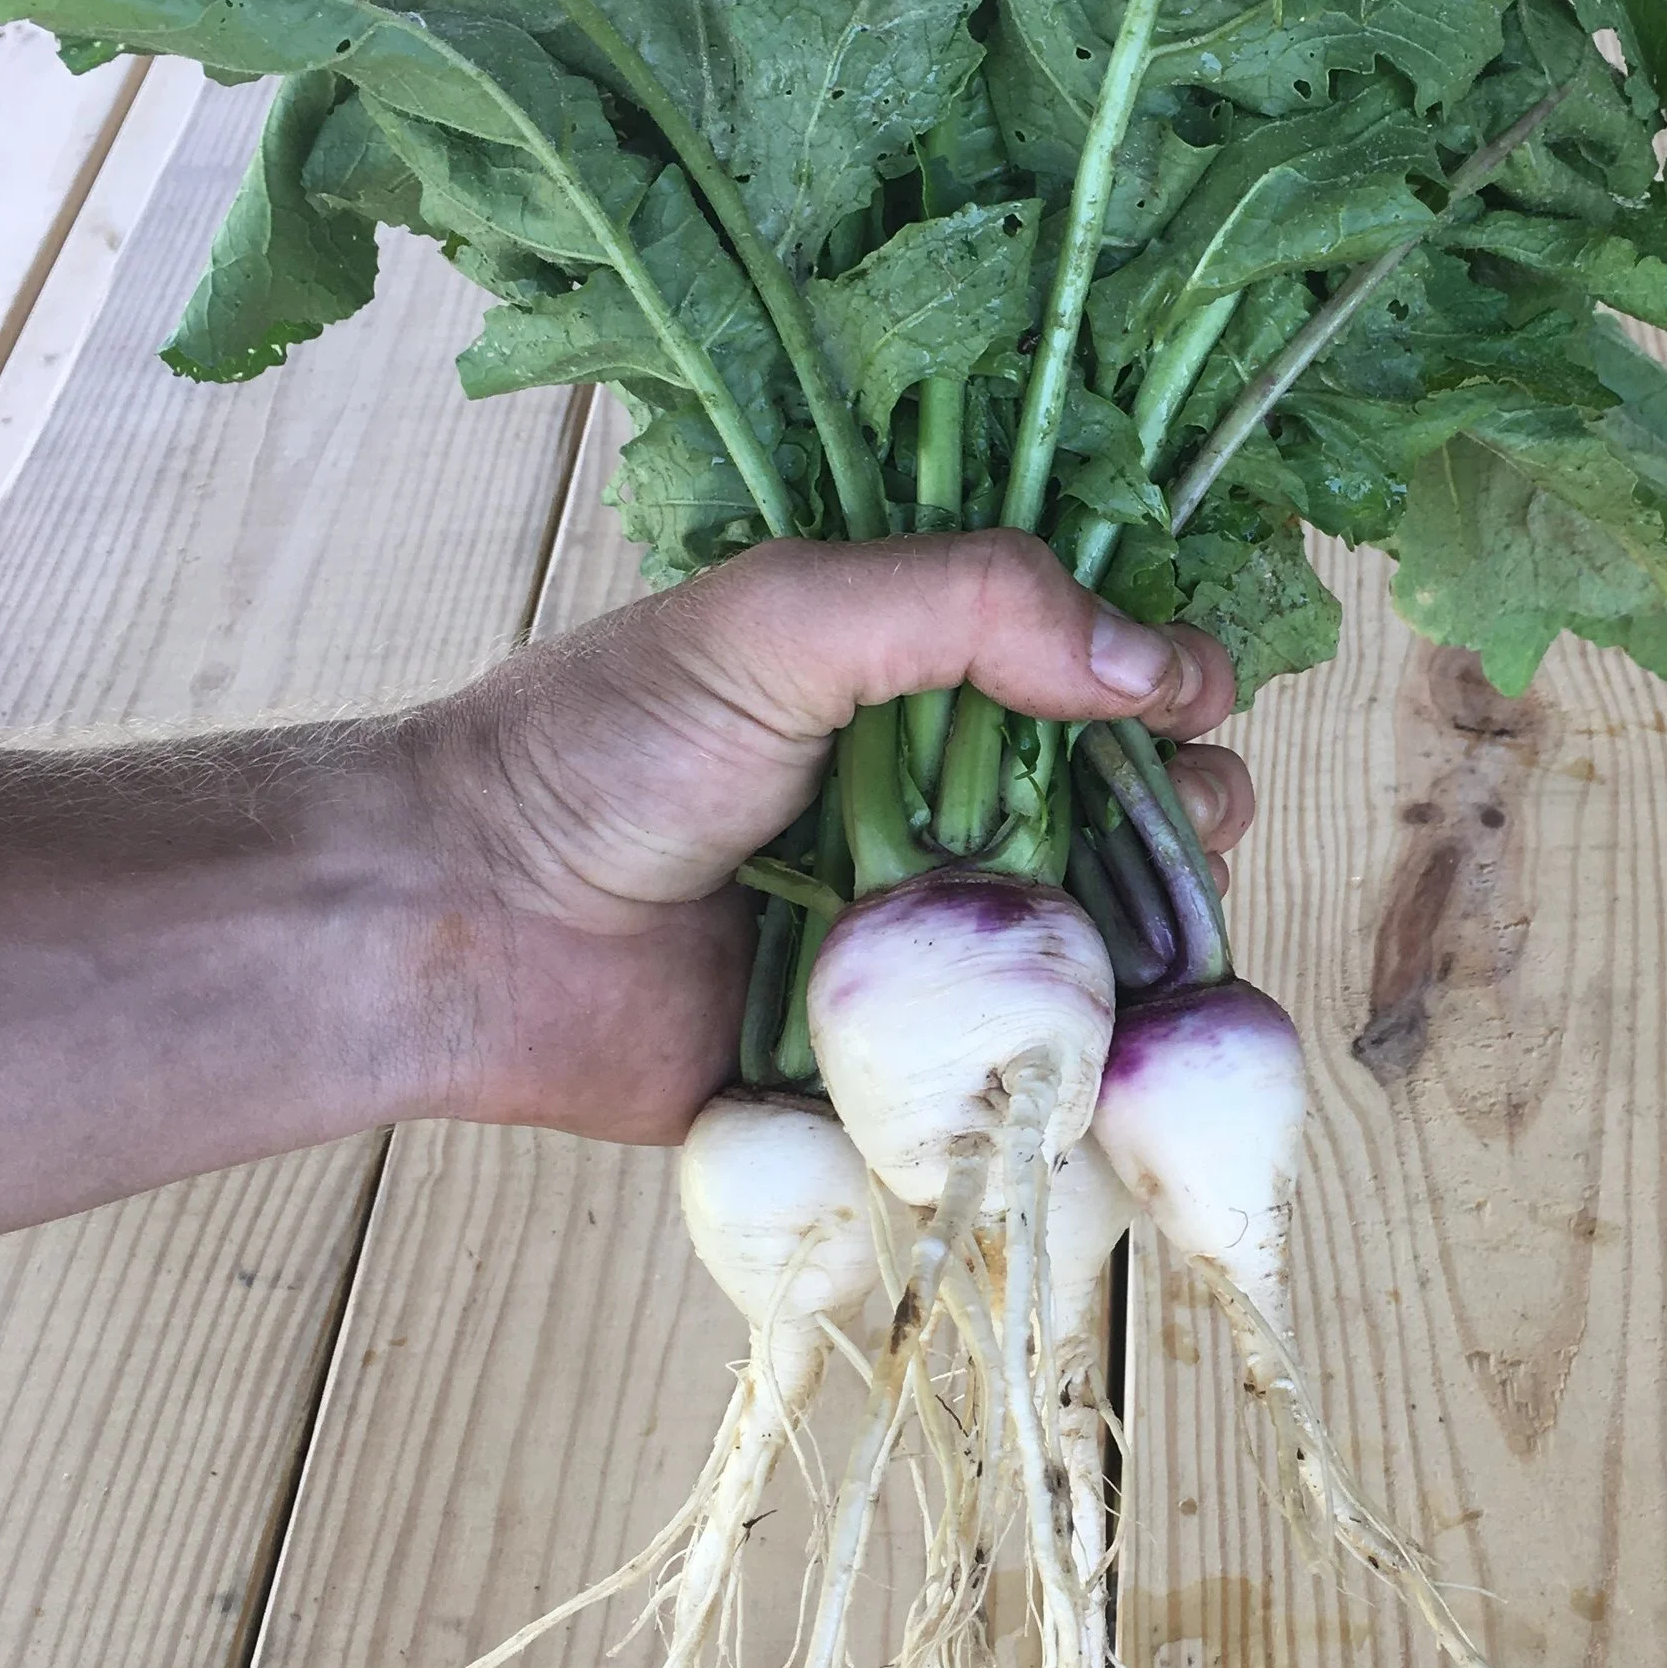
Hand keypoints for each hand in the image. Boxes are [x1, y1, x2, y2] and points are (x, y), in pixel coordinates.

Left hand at [415, 529, 1255, 1144]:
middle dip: (1187, 811)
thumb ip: (968, 602)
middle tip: (1184, 816)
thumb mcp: (783, 614)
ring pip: (1099, 945)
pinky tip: (1130, 1051)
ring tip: (1158, 934)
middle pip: (1126, 812)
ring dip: (1159, 939)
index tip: (1194, 696)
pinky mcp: (902, 1065)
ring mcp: (927, 945)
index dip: (1166, 680)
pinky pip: (1025, 1064)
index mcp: (920, 692)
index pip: (1095, 675)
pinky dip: (1092, 1063)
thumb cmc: (607, 747)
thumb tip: (1160, 665)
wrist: (472, 928)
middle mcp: (944, 814)